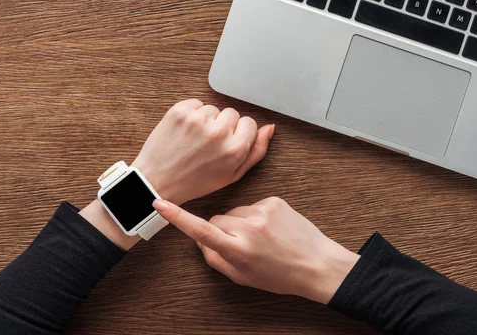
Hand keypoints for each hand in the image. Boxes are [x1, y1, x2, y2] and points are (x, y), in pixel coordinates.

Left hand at [132, 99, 274, 204]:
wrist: (157, 181)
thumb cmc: (196, 181)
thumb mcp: (232, 174)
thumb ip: (256, 151)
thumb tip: (269, 128)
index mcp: (234, 149)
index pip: (250, 123)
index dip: (239, 134)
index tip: (226, 144)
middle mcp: (218, 132)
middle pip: (233, 114)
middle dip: (224, 126)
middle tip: (208, 145)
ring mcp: (197, 120)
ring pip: (214, 109)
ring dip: (207, 120)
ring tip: (195, 140)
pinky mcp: (180, 111)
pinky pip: (196, 103)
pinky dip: (192, 115)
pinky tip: (185, 132)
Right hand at [153, 197, 359, 303]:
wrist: (317, 263)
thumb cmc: (281, 275)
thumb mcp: (243, 277)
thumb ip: (216, 259)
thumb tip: (200, 240)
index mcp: (239, 249)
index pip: (201, 230)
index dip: (177, 217)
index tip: (159, 202)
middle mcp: (249, 227)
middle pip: (216, 220)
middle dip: (222, 230)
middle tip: (241, 246)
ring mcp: (262, 211)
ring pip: (234, 212)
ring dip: (240, 223)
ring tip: (262, 239)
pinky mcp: (273, 200)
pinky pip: (252, 205)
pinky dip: (256, 217)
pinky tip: (271, 230)